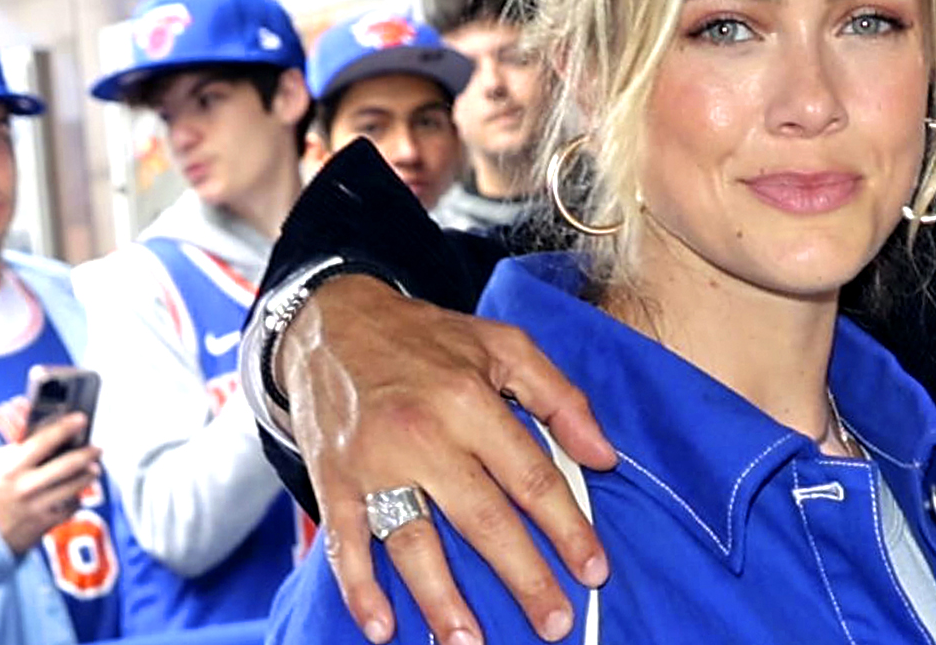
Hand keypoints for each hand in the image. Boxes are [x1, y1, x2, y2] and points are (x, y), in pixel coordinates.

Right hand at [0, 413, 99, 554]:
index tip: (81, 419)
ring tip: (93, 469)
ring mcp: (36, 506)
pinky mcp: (45, 523)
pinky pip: (71, 506)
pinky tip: (76, 492)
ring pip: (74, 486)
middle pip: (67, 465)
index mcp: (10, 469)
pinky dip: (76, 498)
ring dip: (88, 475)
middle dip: (87, 454)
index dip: (64, 428)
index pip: (42, 442)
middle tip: (98, 448)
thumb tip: (44, 429)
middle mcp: (25, 487)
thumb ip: (18, 451)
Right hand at [281, 276, 614, 643]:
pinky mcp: (331, 482)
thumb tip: (605, 456)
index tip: (594, 570)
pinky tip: (384, 629)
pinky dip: (360, 590)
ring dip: (442, 600)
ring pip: (413, 542)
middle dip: (523, 577)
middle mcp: (421, 436)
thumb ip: (561, 399)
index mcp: (469, 400)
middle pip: (481, 520)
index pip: (531, 477)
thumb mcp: (505, 346)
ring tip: (471, 643)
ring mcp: (371, 464)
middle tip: (554, 622)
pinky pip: (346, 545)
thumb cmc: (429, 339)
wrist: (330, 324)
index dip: (567, 528)